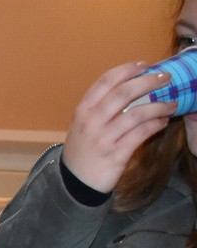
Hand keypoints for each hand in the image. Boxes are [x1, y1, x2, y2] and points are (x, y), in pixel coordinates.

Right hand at [60, 63, 174, 193]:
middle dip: (148, 82)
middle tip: (165, 78)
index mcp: (83, 111)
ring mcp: (103, 139)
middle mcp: (91, 122)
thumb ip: (101, 108)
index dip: (127, 70)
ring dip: (158, 105)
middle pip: (123, 93)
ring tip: (171, 103)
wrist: (75, 183)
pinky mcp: (116, 154)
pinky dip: (156, 125)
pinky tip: (163, 122)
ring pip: (136, 114)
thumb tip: (132, 88)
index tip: (144, 65)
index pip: (105, 82)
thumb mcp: (83, 125)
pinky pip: (141, 134)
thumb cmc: (83, 150)